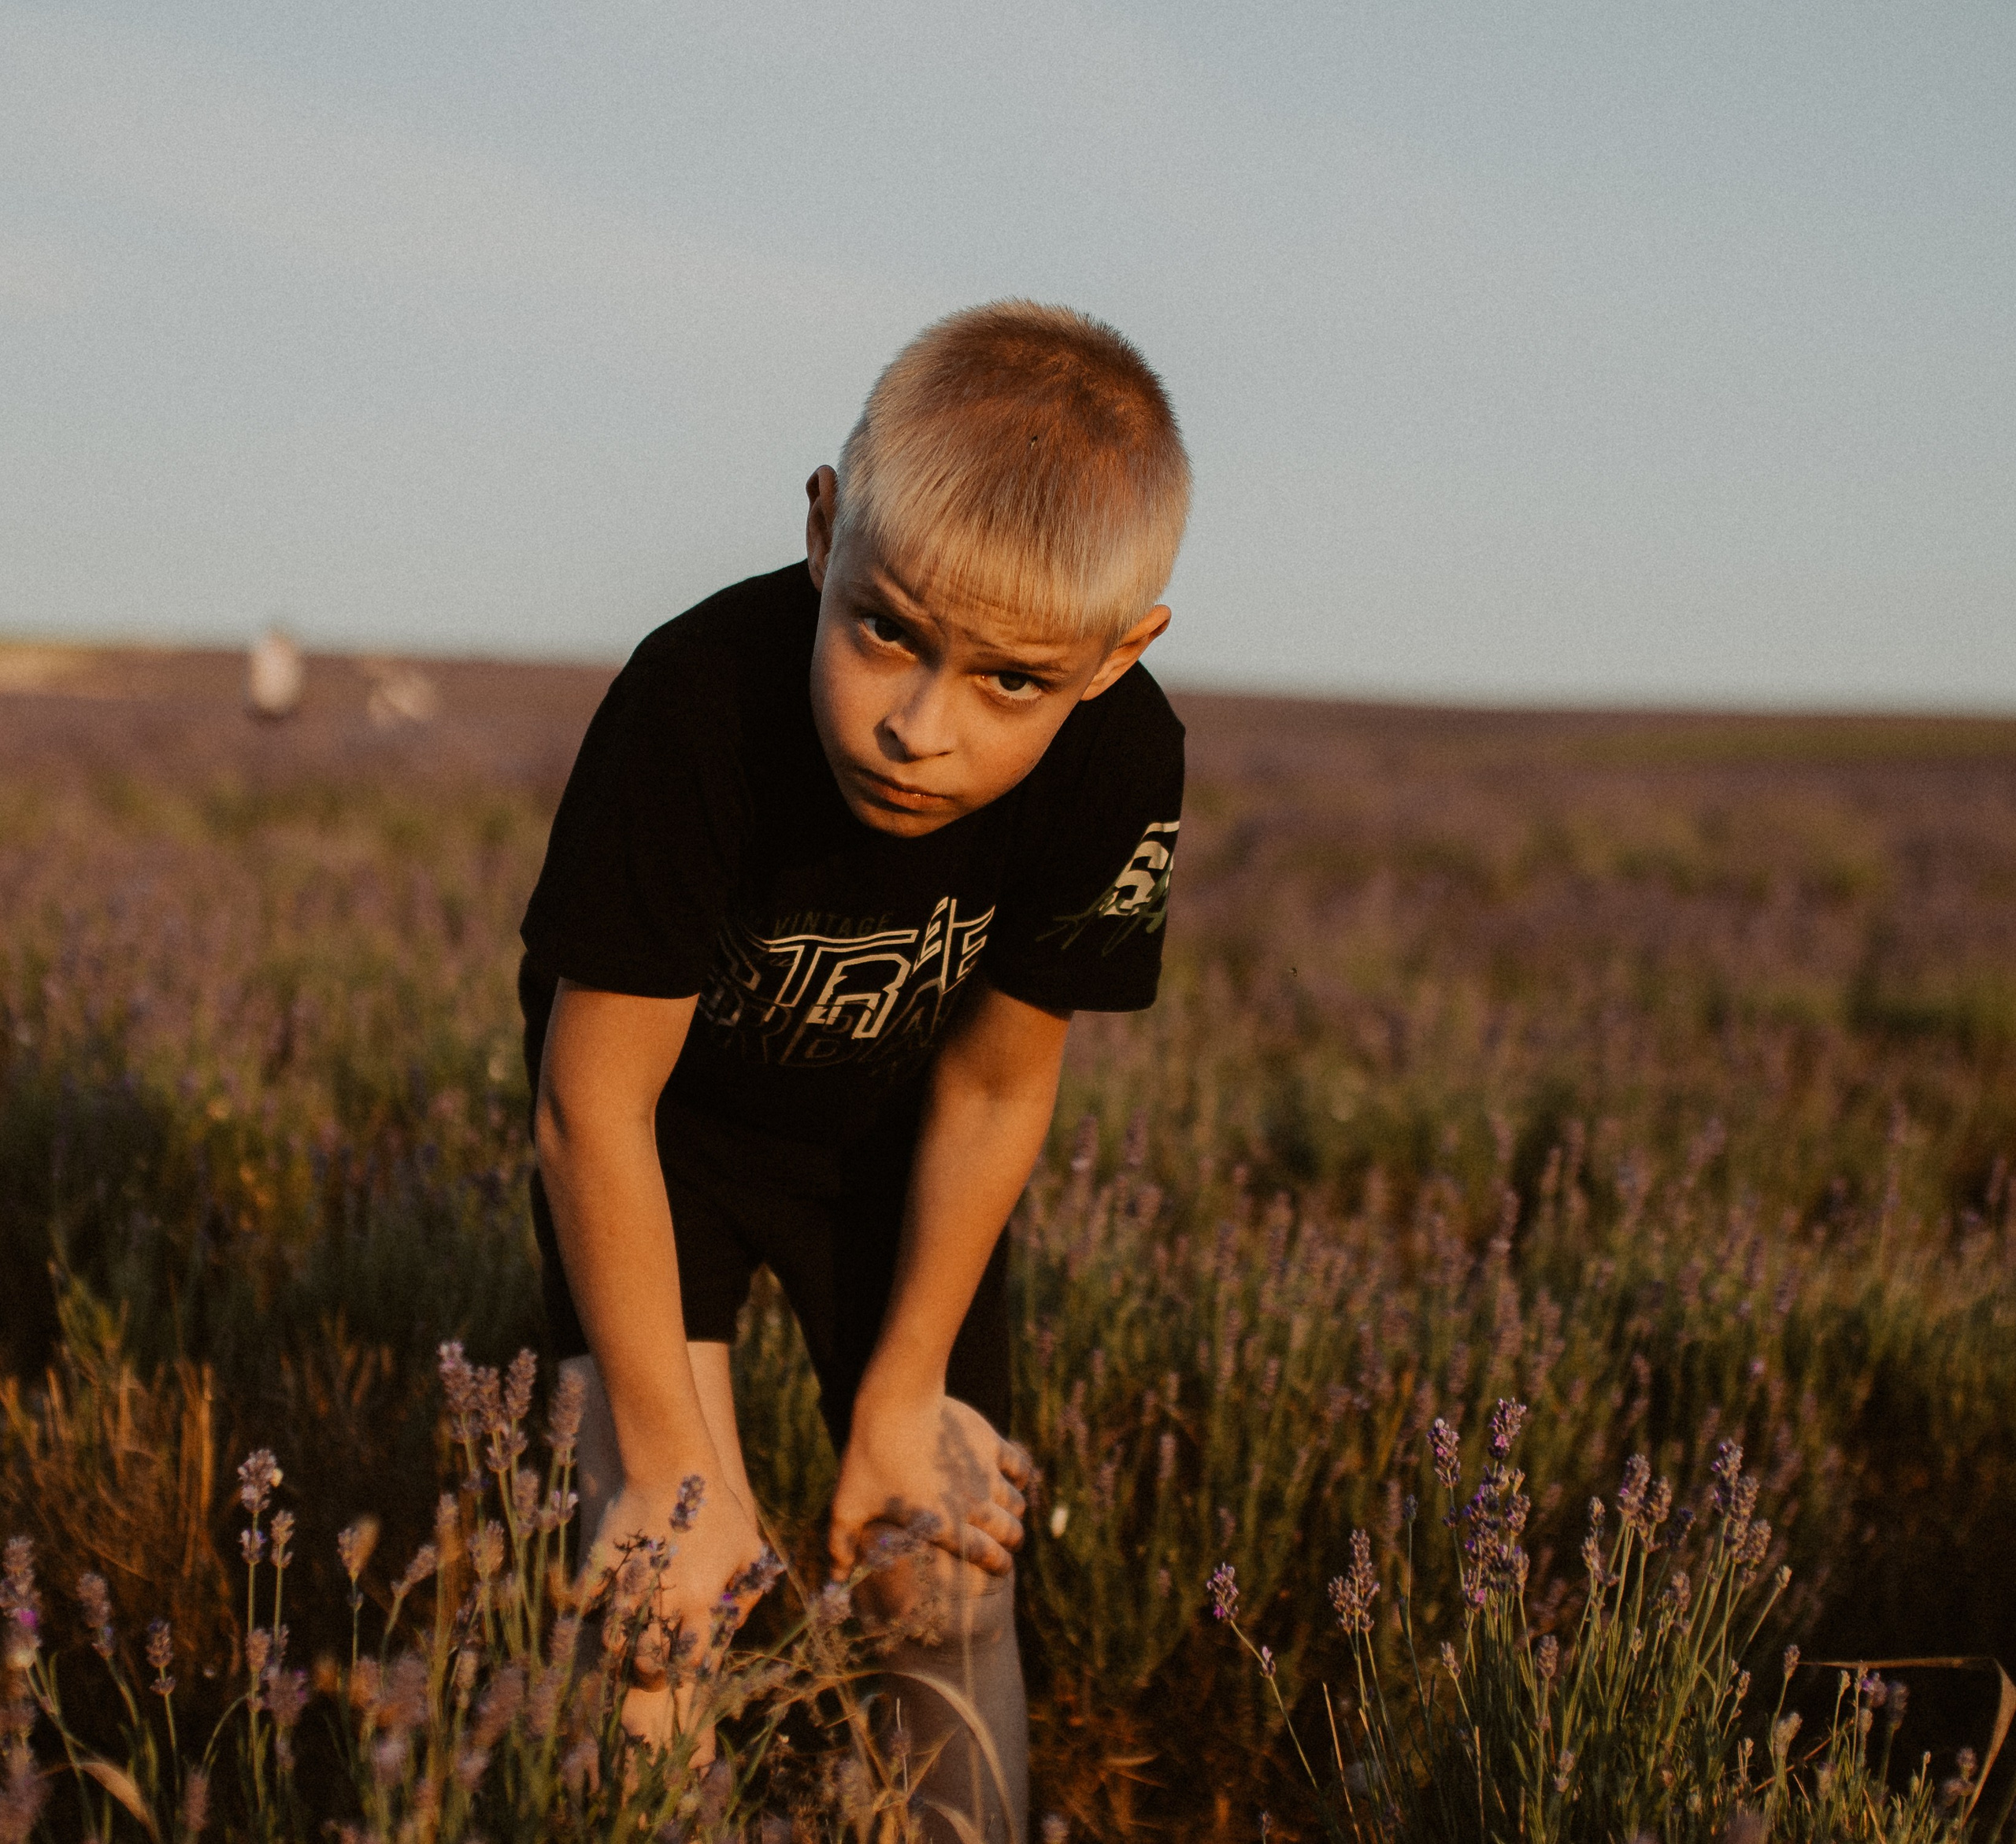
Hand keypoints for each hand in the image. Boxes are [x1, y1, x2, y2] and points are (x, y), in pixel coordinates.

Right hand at [582, 1475, 768, 1751]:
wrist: (673, 1466)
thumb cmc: (716, 1505)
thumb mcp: (746, 1544)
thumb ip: (748, 1586)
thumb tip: (738, 1618)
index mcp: (699, 1601)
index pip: (689, 1662)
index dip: (685, 1671)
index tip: (680, 1668)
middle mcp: (662, 1602)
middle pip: (646, 1662)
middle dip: (646, 1671)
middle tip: (645, 1666)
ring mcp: (628, 1585)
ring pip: (611, 1642)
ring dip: (614, 1648)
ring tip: (618, 1644)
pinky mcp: (601, 1566)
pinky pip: (581, 1603)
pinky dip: (581, 1612)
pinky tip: (588, 1611)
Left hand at [828, 1392, 1030, 1581]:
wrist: (896, 1404)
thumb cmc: (870, 1458)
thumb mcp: (848, 1507)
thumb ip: (841, 1547)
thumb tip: (834, 1581)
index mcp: (947, 1526)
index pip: (989, 1557)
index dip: (999, 1566)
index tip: (1000, 1568)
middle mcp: (974, 1505)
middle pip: (1012, 1532)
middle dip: (1011, 1542)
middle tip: (1006, 1542)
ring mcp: (986, 1473)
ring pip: (1017, 1502)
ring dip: (1013, 1511)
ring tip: (1005, 1511)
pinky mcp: (990, 1443)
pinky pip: (1020, 1466)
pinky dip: (1019, 1476)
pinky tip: (1010, 1477)